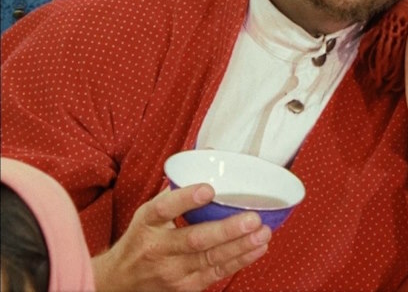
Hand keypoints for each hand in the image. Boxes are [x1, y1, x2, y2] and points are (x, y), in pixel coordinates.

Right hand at [92, 184, 270, 291]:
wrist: (120, 282)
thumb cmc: (143, 238)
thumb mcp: (149, 212)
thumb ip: (179, 188)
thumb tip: (212, 155)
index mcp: (147, 223)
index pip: (163, 209)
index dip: (186, 199)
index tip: (209, 189)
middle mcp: (157, 248)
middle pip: (194, 240)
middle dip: (226, 230)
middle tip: (253, 218)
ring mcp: (171, 272)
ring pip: (209, 259)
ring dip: (240, 246)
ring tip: (263, 232)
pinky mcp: (185, 287)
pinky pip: (215, 274)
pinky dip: (239, 261)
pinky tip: (257, 248)